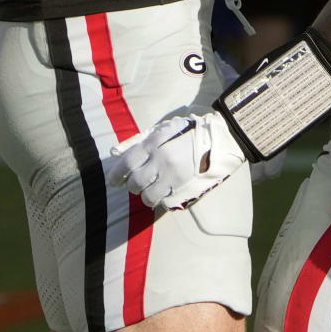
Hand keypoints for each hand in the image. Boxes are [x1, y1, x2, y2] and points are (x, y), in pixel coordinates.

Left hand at [107, 110, 247, 210]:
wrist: (216, 139)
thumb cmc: (185, 133)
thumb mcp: (160, 130)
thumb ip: (136, 142)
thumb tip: (114, 153)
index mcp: (154, 144)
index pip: (127, 163)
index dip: (116, 175)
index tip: (114, 182)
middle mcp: (161, 160)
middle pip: (135, 182)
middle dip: (131, 186)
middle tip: (134, 185)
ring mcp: (173, 175)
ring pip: (148, 196)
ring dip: (144, 196)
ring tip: (148, 191)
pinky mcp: (184, 186)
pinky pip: (164, 201)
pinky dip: (159, 200)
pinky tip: (162, 195)